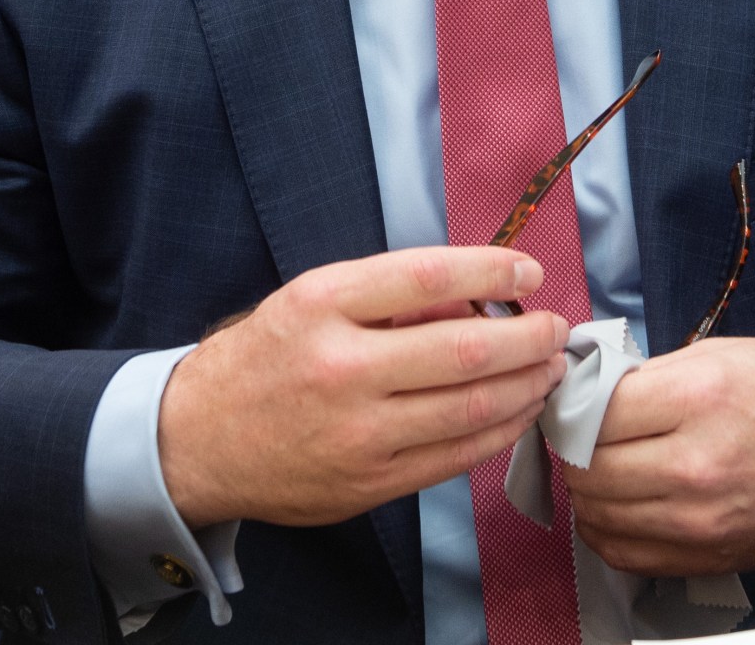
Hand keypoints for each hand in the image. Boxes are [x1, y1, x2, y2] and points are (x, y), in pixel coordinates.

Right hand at [158, 247, 570, 529]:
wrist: (199, 441)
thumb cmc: (266, 359)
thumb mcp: (309, 299)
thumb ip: (386, 294)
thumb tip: (478, 297)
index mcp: (321, 304)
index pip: (429, 276)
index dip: (493, 272)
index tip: (528, 274)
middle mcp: (340, 367)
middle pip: (464, 349)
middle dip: (529, 338)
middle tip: (555, 329)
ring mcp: (358, 433)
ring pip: (471, 408)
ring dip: (526, 386)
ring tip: (548, 370)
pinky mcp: (370, 483)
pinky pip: (456, 457)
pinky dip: (500, 431)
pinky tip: (518, 411)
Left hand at [566, 338, 754, 577]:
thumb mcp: (721, 354)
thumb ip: (649, 376)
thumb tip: (586, 393)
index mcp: (700, 400)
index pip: (593, 412)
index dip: (574, 405)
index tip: (575, 402)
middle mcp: (698, 466)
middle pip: (588, 468)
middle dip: (575, 448)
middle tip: (584, 434)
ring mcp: (703, 521)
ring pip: (597, 514)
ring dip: (588, 490)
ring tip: (602, 466)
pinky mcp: (710, 557)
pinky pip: (624, 555)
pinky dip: (606, 531)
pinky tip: (617, 506)